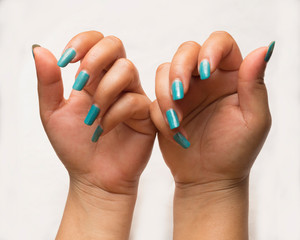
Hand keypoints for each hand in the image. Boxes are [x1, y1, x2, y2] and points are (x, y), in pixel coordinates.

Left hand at [33, 31, 155, 239]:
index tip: (66, 61)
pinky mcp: (145, 113)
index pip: (95, 42)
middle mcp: (114, 82)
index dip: (82, 42)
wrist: (94, 177)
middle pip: (115, 45)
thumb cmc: (75, 147)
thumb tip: (41, 50)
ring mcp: (132, 95)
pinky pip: (134, 100)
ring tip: (92, 118)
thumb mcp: (52, 113)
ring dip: (104, 92)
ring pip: (127, 69)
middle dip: (95, 60)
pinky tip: (104, 130)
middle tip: (81, 84)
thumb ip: (48, 83)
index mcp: (93, 78)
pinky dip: (114, 114)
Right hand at [150, 31, 273, 238]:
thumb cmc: (235, 152)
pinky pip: (153, 97)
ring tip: (177, 123)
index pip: (220, 43)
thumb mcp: (253, 120)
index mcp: (231, 76)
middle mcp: (206, 80)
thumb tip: (262, 50)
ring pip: (164, 71)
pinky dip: (160, 115)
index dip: (210, 50)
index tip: (204, 72)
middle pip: (186, 51)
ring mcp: (184, 92)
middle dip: (179, 70)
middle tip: (180, 95)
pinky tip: (175, 133)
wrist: (208, 178)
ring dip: (166, 96)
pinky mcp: (165, 106)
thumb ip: (255, 85)